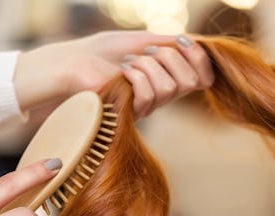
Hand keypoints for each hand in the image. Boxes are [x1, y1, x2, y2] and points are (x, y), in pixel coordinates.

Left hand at [13, 31, 213, 117]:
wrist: (71, 64)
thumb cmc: (101, 52)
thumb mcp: (141, 41)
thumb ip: (170, 44)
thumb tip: (201, 42)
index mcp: (167, 78)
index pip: (203, 77)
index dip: (201, 59)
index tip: (182, 41)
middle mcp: (161, 96)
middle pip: (192, 81)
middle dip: (170, 57)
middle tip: (144, 52)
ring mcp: (146, 108)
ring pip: (171, 88)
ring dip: (148, 66)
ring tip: (126, 63)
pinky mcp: (131, 115)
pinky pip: (149, 96)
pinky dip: (136, 76)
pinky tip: (120, 73)